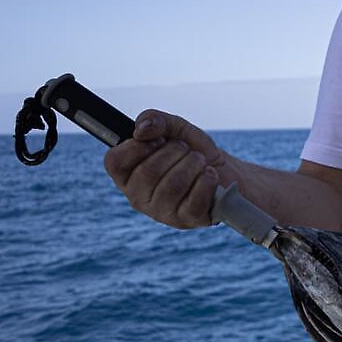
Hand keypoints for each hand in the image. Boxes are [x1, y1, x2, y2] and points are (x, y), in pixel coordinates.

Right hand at [104, 109, 229, 228]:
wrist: (226, 172)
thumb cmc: (194, 152)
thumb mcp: (176, 129)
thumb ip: (156, 120)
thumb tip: (141, 129)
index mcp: (128, 175)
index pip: (115, 161)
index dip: (138, 146)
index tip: (158, 140)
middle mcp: (139, 197)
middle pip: (148, 172)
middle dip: (175, 152)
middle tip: (187, 150)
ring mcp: (162, 212)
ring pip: (173, 186)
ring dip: (193, 164)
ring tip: (200, 161)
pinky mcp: (187, 220)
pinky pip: (194, 200)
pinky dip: (206, 181)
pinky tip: (210, 175)